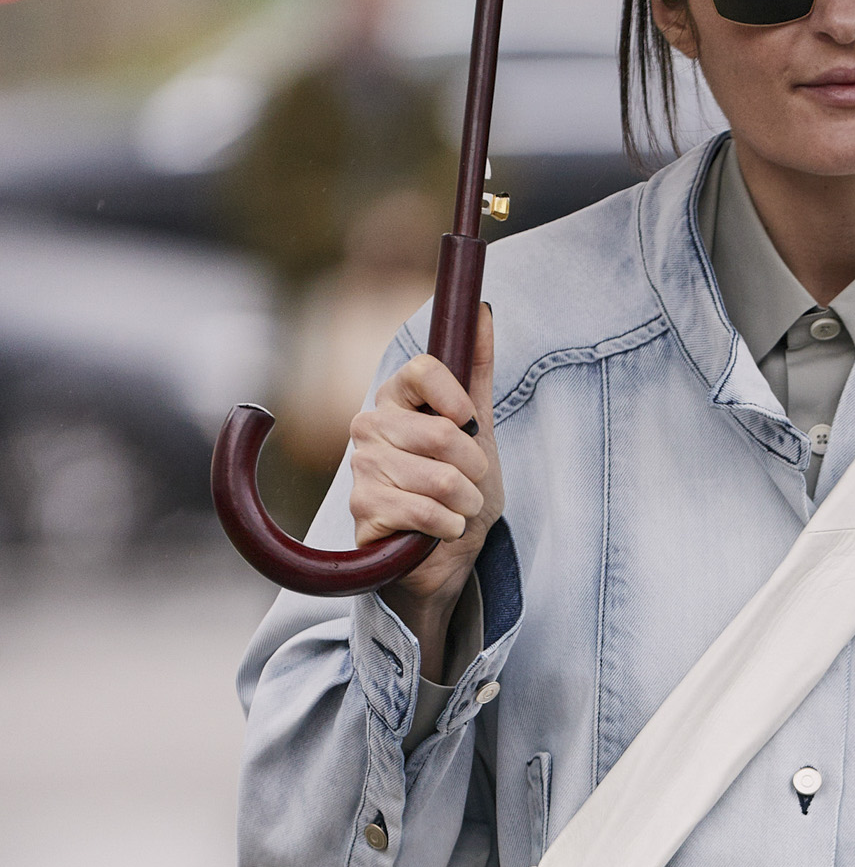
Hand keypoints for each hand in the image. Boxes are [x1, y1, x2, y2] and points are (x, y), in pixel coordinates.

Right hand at [348, 307, 501, 677]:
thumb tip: (481, 310)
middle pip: (440, 432)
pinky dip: (448, 527)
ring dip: (465, 503)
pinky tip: (441, 531)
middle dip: (473, 468)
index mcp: (396, 400)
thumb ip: (476, 371)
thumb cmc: (459, 491)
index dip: (455, 398)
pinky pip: (423, 511)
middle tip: (471, 484)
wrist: (445, 557)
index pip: (421, 369)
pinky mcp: (363, 511)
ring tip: (457, 511)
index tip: (470, 423)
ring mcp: (362, 469)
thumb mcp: (479, 430)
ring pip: (437, 478)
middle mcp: (370, 428)